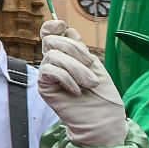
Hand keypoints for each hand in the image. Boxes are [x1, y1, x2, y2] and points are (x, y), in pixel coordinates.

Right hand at [38, 20, 127, 147]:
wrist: (104, 121)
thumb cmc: (103, 96)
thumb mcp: (95, 65)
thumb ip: (78, 47)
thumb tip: (65, 27)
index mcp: (67, 55)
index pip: (50, 32)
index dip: (53, 26)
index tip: (63, 26)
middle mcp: (55, 62)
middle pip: (51, 40)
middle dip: (74, 49)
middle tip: (91, 66)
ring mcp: (49, 74)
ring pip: (52, 55)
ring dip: (76, 68)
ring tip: (90, 83)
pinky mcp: (44, 86)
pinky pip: (49, 70)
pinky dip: (67, 78)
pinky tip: (76, 91)